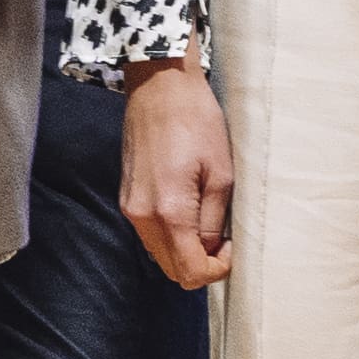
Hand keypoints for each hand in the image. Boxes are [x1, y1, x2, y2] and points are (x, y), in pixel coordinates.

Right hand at [116, 58, 234, 289]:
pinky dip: (171, 235)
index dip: (216, 270)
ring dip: (185, 250)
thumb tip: (212, 249)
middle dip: (200, 264)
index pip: (189, 271)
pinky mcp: (126, 198)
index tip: (231, 248)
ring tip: (207, 223)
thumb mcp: (221, 173)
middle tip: (223, 240)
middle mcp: (142, 216)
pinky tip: (188, 211)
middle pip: (172, 269)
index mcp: (168, 211)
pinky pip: (150, 233)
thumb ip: (215, 220)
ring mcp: (130, 208)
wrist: (159, 87)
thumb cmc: (197, 122)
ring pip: (159, 254)